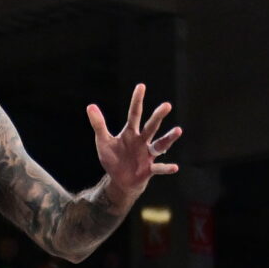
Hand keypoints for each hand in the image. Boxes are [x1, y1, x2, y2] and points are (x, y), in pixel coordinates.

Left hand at [88, 84, 181, 203]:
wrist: (120, 181)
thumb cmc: (113, 159)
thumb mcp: (103, 141)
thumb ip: (99, 125)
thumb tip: (90, 106)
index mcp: (130, 133)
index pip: (134, 114)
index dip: (137, 101)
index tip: (141, 86)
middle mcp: (142, 141)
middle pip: (151, 127)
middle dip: (158, 116)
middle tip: (167, 105)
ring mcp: (147, 155)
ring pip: (160, 145)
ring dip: (169, 138)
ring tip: (178, 130)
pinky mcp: (149, 169)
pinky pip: (159, 168)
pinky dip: (166, 168)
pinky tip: (174, 167)